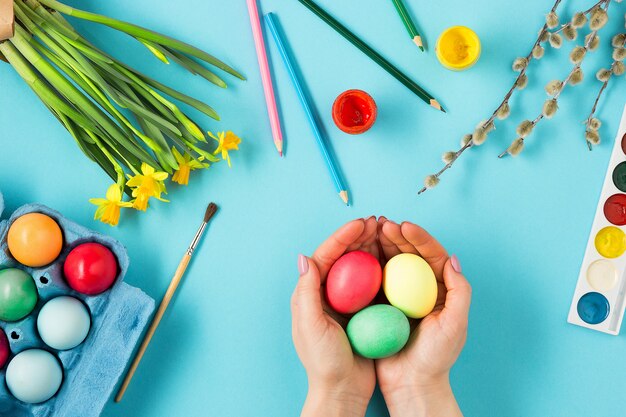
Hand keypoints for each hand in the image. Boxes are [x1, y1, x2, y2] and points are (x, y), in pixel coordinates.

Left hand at [292, 217, 378, 416]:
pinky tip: (395, 260)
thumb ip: (306, 292)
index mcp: (310, 293)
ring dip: (371, 248)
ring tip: (386, 232)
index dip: (342, 237)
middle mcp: (326, 293)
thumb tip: (304, 257)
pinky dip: (382, 269)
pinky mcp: (362, 311)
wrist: (342, 391)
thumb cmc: (323, 362)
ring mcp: (345, 302)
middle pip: (343, 257)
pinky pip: (372, 284)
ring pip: (358, 267)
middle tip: (377, 222)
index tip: (360, 223)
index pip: (325, 256)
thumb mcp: (311, 326)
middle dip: (358, 237)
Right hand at [375, 218, 470, 416]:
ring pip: (390, 263)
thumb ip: (458, 292)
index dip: (419, 238)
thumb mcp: (454, 325)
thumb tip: (452, 259)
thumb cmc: (436, 357)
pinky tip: (358, 254)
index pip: (431, 255)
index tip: (404, 226)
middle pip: (409, 255)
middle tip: (382, 223)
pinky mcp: (381, 304)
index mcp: (440, 289)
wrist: (411, 384)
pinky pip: (373, 280)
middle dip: (396, 236)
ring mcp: (399, 296)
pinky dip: (367, 265)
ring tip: (369, 230)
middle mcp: (420, 288)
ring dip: (381, 245)